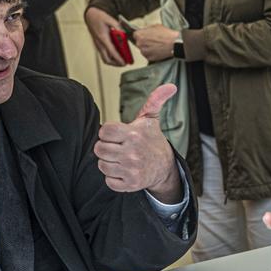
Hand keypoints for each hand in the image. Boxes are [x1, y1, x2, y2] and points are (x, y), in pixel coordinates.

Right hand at [84, 7, 124, 65]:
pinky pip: (105, 55)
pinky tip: (118, 55)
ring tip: (122, 61)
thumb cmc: (100, 18)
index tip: (124, 63)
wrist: (91, 16)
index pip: (111, 52)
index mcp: (103, 38)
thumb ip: (118, 27)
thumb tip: (124, 35)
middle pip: (107, 59)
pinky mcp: (99, 45)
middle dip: (116, 64)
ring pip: (105, 58)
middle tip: (125, 63)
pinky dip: (111, 57)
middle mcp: (99, 44)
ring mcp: (98, 45)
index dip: (118, 59)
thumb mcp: (111, 20)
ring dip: (114, 62)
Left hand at [94, 84, 181, 201]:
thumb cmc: (152, 140)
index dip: (107, 132)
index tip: (115, 134)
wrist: (165, 167)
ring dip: (108, 162)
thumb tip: (171, 86)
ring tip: (119, 158)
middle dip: (105, 147)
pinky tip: (122, 170)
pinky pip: (108, 181)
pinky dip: (113, 177)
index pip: (104, 131)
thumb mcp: (151, 119)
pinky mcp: (130, 184)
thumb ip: (155, 100)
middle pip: (99, 148)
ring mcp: (131, 169)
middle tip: (116, 147)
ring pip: (102, 165)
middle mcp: (132, 152)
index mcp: (133, 134)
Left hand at [131, 23, 178, 62]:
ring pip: (143, 49)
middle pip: (139, 42)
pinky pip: (148, 55)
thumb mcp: (155, 26)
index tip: (145, 35)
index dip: (141, 35)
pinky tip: (157, 50)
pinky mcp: (149, 58)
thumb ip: (147, 29)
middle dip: (144, 41)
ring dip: (148, 48)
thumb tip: (145, 30)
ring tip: (156, 45)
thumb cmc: (166, 35)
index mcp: (140, 35)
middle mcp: (140, 44)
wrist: (174, 44)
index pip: (135, 35)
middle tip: (152, 40)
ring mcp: (144, 52)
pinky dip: (151, 53)